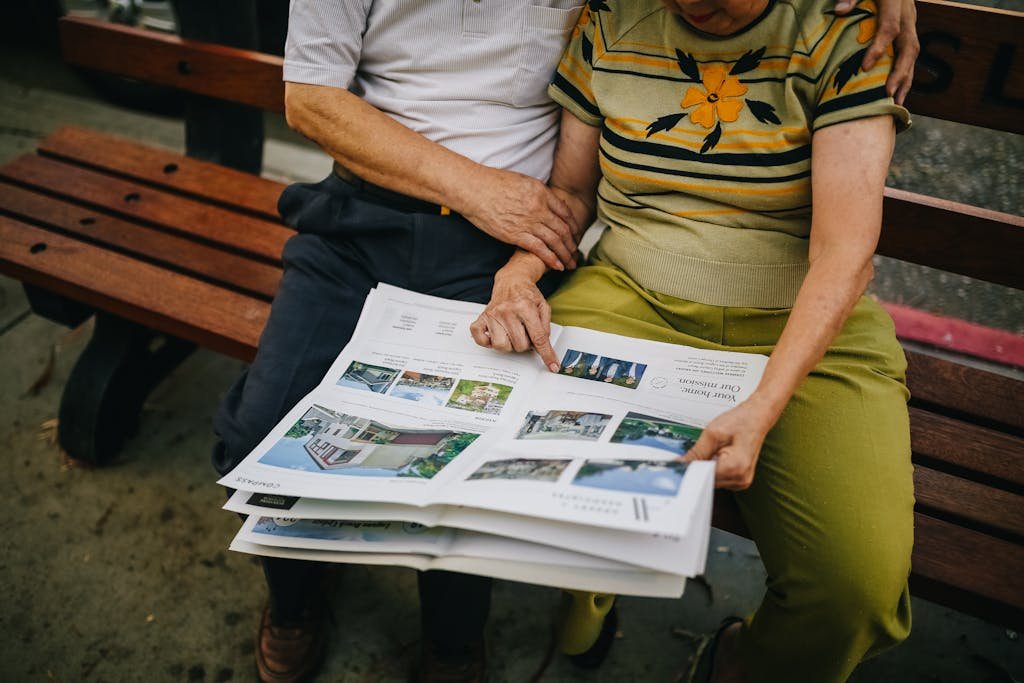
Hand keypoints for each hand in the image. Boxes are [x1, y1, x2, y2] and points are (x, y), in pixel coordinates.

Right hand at [460, 168, 578, 271]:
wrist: (474, 189)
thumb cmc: (492, 183)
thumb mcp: (522, 181)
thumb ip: (536, 192)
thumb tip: (545, 199)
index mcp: (541, 193)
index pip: (565, 212)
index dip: (572, 226)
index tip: (575, 234)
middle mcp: (538, 208)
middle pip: (563, 229)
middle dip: (572, 244)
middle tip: (576, 253)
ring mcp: (528, 222)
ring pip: (554, 241)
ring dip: (565, 254)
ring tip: (570, 263)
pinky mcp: (516, 235)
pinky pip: (539, 249)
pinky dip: (550, 258)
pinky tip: (557, 266)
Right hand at [469, 271, 559, 370]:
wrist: (511, 281)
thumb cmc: (527, 295)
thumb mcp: (544, 307)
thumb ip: (545, 327)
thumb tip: (543, 348)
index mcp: (525, 307)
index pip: (538, 338)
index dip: (546, 354)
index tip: (552, 365)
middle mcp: (507, 311)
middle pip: (519, 345)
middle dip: (525, 344)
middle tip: (525, 333)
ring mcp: (493, 315)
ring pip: (501, 346)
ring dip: (509, 344)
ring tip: (512, 334)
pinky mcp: (482, 318)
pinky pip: (480, 339)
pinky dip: (487, 342)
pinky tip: (496, 334)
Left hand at [682, 399, 775, 490]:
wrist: (757, 417)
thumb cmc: (741, 421)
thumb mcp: (712, 433)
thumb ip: (696, 452)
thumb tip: (680, 464)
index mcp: (735, 468)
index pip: (703, 478)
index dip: (690, 470)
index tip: (678, 465)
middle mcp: (740, 479)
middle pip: (707, 482)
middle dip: (698, 469)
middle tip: (695, 453)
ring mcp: (741, 481)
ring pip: (712, 481)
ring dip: (707, 468)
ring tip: (712, 451)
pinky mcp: (739, 479)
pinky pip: (719, 478)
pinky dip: (714, 468)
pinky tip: (717, 455)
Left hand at [835, 0, 918, 104]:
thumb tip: (840, 10)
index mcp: (895, 3)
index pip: (890, 29)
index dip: (879, 48)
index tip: (865, 67)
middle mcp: (908, 15)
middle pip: (909, 46)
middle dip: (900, 72)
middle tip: (888, 93)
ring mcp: (911, 23)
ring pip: (914, 53)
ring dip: (907, 79)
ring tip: (896, 103)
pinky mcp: (909, 30)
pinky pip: (911, 55)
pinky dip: (906, 74)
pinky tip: (898, 93)